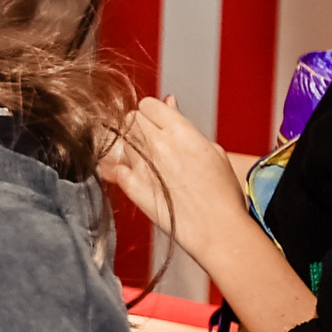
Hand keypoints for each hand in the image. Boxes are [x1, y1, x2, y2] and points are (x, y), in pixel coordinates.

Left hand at [99, 95, 251, 264]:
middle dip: (138, 126)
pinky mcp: (130, 185)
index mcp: (180, 131)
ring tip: (142, 160)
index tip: (157, 122)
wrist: (216, 228)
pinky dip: (113, 166)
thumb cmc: (221, 194)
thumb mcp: (212, 150)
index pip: (148, 104)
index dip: (152, 112)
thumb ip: (184, 126)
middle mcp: (157, 144)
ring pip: (118, 139)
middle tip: (149, 141)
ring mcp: (141, 164)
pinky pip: (109, 165)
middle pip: (130, 119)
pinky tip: (125, 172)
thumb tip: (169, 104)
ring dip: (126, 146)